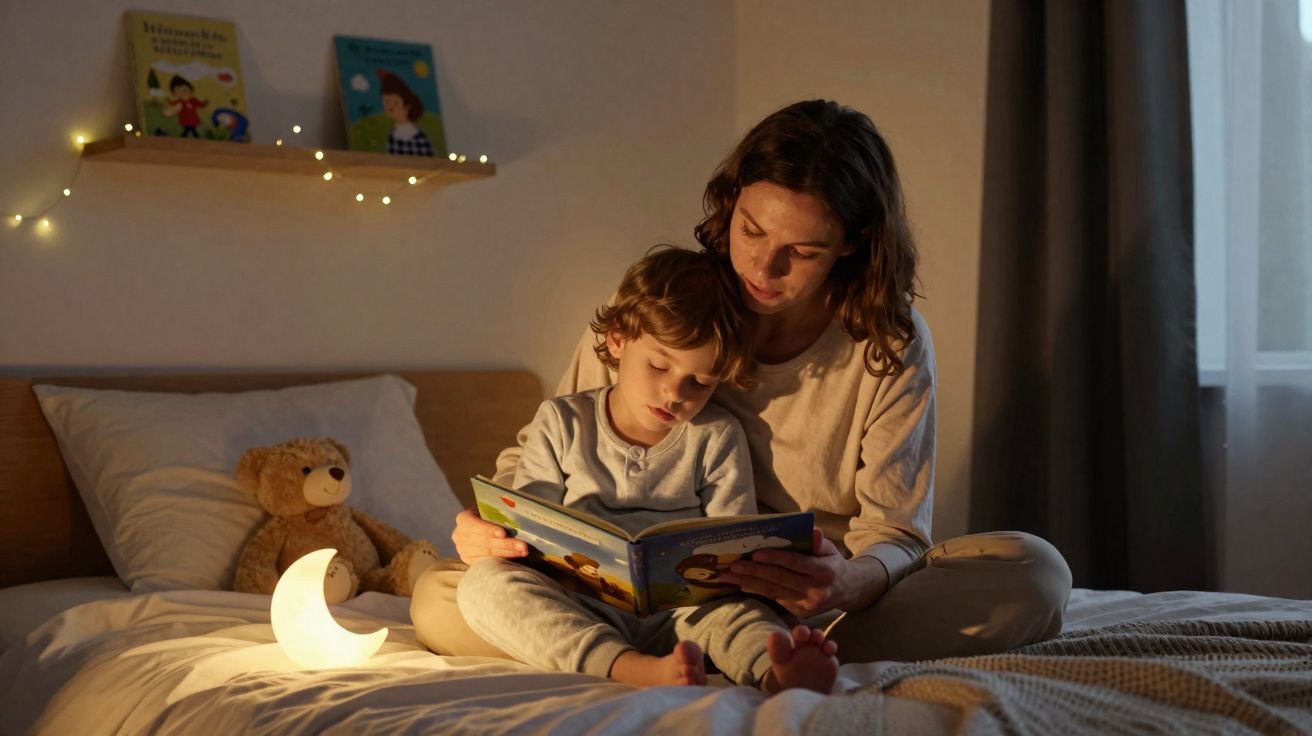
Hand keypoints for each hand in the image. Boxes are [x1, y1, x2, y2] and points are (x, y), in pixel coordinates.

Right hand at [450, 507, 527, 563]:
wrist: (479, 526)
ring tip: (523, 551)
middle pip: (484, 542)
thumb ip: (497, 514)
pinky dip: (503, 559)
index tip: (503, 534)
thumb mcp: (488, 510)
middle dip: (506, 544)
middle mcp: (459, 535)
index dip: (489, 530)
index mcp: (463, 519)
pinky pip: (486, 562)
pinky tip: (515, 556)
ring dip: (508, 553)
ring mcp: (462, 550)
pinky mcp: (468, 560)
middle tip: (523, 546)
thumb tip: (516, 516)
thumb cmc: (487, 516)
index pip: (475, 525)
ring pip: (487, 553)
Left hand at [719, 528, 849, 618]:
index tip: (755, 554)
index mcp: (824, 571)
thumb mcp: (830, 549)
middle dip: (754, 572)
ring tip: (730, 577)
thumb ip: (818, 542)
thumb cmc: (832, 563)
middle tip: (733, 566)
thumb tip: (813, 531)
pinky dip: (758, 592)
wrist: (848, 590)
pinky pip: (776, 600)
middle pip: (780, 579)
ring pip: (774, 592)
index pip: (795, 563)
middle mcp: (816, 591)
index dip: (775, 558)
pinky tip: (743, 585)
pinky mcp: (801, 613)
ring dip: (749, 583)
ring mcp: (808, 605)